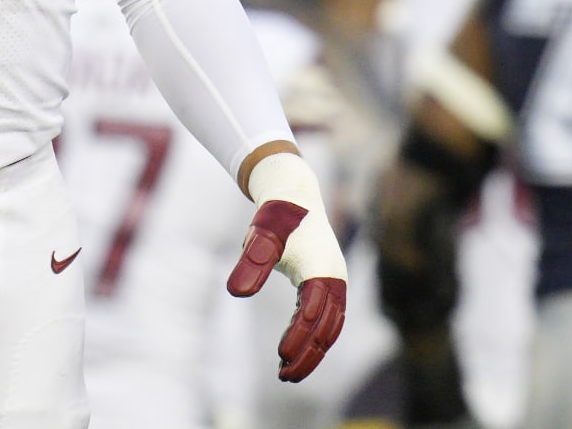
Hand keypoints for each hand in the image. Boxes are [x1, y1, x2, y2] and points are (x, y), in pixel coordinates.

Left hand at [227, 151, 347, 381]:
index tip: (281, 357)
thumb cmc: (276, 215)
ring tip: (287, 372)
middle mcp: (335, 278)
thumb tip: (235, 294)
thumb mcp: (259, 236)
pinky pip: (327, 318)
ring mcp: (335, 281)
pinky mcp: (329, 283)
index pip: (313, 311)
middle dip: (307, 355)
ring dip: (312, 351)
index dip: (299, 335)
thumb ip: (251, 262)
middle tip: (283, 378)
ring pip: (330, 327)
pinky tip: (293, 347)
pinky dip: (313, 336)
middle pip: (327, 327)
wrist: (294, 193)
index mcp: (321, 268)